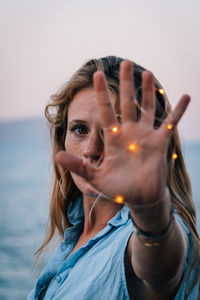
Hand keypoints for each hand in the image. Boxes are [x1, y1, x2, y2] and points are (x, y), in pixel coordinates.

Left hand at [56, 61, 189, 205]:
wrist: (138, 198)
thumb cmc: (117, 188)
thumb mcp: (95, 177)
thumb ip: (78, 166)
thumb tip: (57, 156)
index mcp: (113, 138)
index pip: (106, 110)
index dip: (102, 93)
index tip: (97, 75)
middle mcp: (129, 133)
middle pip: (126, 102)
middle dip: (125, 83)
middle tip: (124, 63)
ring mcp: (145, 136)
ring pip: (147, 108)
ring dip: (148, 91)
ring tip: (146, 72)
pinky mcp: (160, 143)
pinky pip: (170, 123)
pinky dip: (178, 111)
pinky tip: (186, 96)